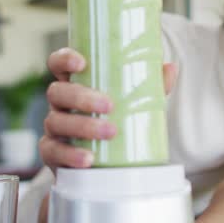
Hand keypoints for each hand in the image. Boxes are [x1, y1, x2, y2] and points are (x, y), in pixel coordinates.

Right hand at [38, 47, 177, 173]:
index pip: (58, 63)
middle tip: (110, 106)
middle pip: (57, 92)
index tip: (81, 63)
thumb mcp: (134, 102)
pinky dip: (71, 154)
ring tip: (111, 132)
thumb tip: (170, 67)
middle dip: (82, 97)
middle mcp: (60, 104)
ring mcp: (54, 128)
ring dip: (83, 126)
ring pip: (56, 121)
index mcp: (76, 84)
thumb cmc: (117, 122)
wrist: (104, 164)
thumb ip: (151, 85)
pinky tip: (88, 158)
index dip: (64, 59)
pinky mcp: (52, 153)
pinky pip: (54, 152)